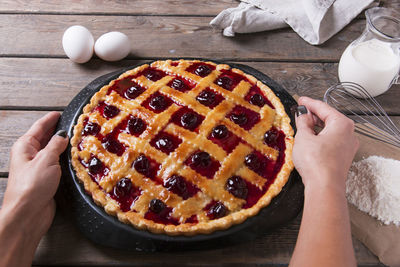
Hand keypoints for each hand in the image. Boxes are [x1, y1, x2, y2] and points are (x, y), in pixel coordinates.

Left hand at [1, 112, 67, 245]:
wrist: (27, 215)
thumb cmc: (31, 186)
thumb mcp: (46, 160)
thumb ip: (56, 145)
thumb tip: (63, 135)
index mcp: (25, 146)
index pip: (39, 127)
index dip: (50, 119)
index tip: (60, 112)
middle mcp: (30, 156)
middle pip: (45, 138)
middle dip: (57, 131)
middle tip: (73, 124)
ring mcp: (38, 168)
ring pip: (52, 151)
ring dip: (63, 146)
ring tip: (77, 138)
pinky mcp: (46, 179)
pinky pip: (57, 164)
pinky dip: (65, 159)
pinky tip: (74, 157)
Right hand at [292, 97, 358, 189]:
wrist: (324, 187)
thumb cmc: (316, 162)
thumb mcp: (304, 137)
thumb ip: (303, 122)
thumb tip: (302, 115)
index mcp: (342, 124)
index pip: (323, 107)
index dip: (309, 103)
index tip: (301, 100)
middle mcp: (349, 134)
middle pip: (329, 118)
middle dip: (314, 115)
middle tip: (300, 112)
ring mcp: (347, 147)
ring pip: (330, 130)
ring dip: (316, 127)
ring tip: (302, 126)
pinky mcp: (343, 157)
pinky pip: (331, 141)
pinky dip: (321, 137)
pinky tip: (310, 140)